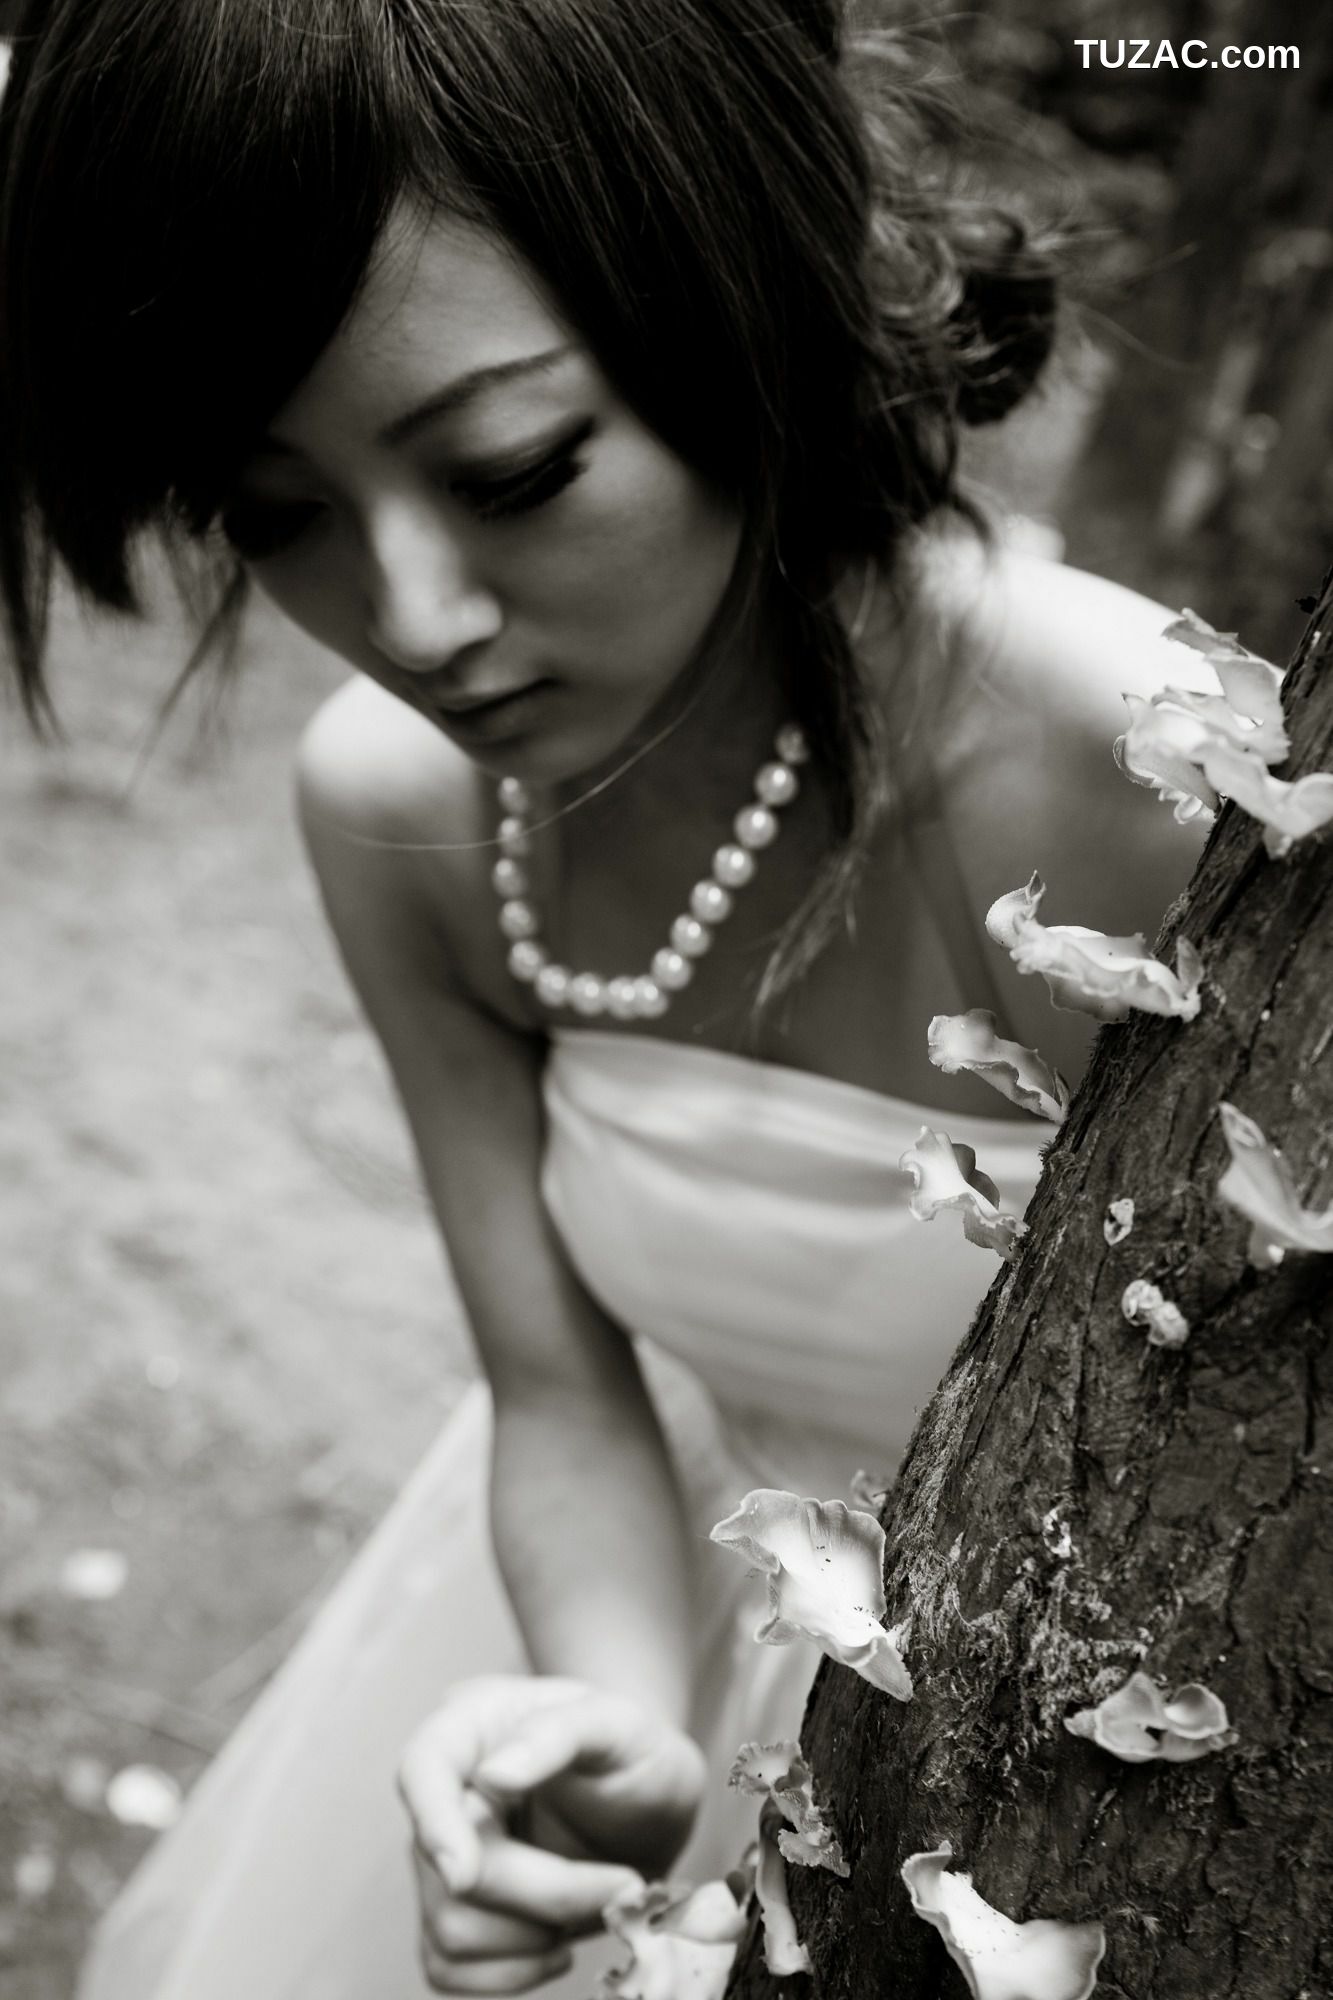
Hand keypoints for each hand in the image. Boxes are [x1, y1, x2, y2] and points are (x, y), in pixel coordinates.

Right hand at [398, 1675, 706, 1993]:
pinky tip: (560, 1940)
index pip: (421, 1770)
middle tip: (625, 1885)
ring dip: (536, 1935)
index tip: (466, 1874)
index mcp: (471, 1727)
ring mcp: (444, 1858)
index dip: (435, 1825)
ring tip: (596, 1902)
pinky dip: (512, 1972)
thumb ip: (558, 1733)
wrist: (651, 1804)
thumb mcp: (618, 1724)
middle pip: (454, 1871)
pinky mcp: (459, 1912)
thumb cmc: (633, 1752)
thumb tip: (494, 1774)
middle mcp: (445, 1793)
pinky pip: (451, 1968)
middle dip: (548, 1892)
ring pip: (452, 1930)